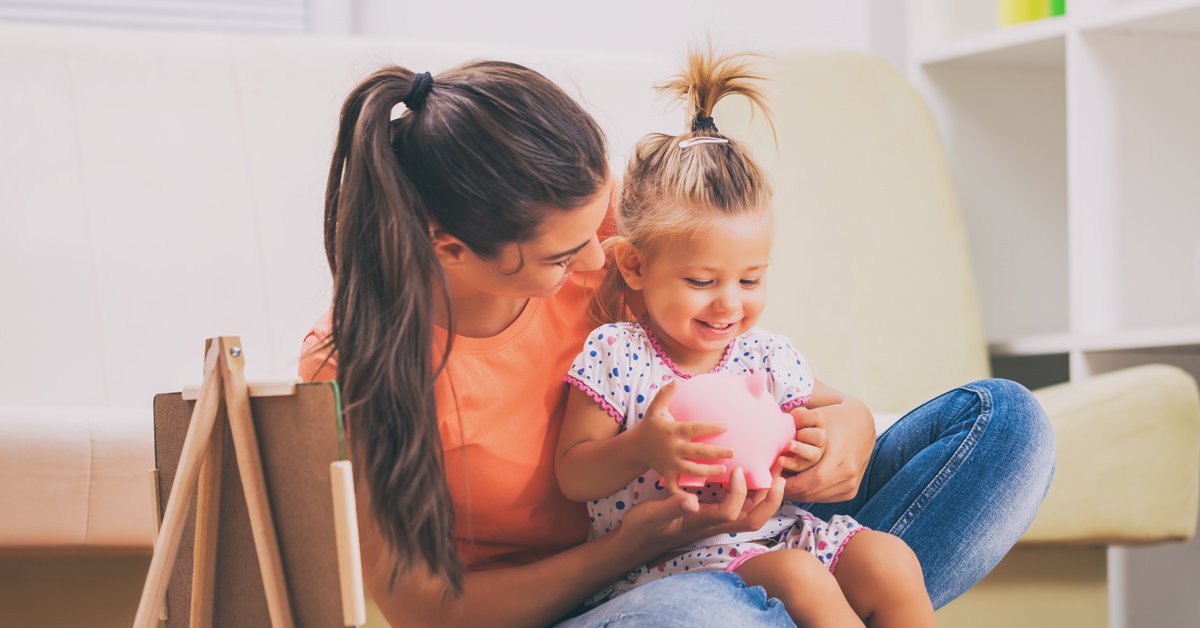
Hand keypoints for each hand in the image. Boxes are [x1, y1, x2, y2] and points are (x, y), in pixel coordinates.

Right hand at [614, 468, 785, 558]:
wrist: (635, 541)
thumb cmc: (642, 528)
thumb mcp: (651, 515)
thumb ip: (671, 507)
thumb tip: (691, 500)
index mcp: (700, 523)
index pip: (731, 513)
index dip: (739, 492)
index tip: (737, 469)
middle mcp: (713, 524)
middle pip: (753, 519)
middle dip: (771, 499)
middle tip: (779, 474)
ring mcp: (714, 521)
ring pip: (750, 514)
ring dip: (766, 495)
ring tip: (773, 471)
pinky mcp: (711, 516)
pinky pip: (740, 507)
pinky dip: (752, 492)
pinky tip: (750, 474)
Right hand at [631, 380, 731, 492]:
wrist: (634, 448)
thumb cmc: (649, 427)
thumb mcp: (654, 409)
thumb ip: (665, 395)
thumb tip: (677, 380)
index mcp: (672, 431)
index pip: (694, 429)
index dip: (710, 427)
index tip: (726, 427)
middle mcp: (672, 448)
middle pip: (697, 451)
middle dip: (715, 452)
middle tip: (732, 452)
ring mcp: (669, 463)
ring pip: (691, 469)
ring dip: (707, 471)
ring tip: (722, 470)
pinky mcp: (666, 474)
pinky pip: (676, 486)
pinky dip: (685, 493)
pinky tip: (699, 498)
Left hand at [783, 401, 873, 502]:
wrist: (863, 423)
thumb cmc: (835, 418)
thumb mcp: (816, 417)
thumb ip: (796, 427)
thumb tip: (775, 439)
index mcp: (841, 455)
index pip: (813, 479)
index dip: (791, 482)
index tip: (773, 477)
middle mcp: (849, 472)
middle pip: (813, 491)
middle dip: (790, 490)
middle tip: (772, 483)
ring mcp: (851, 484)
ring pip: (817, 497)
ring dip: (797, 494)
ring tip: (779, 485)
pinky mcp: (851, 491)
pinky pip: (825, 498)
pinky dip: (808, 494)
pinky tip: (795, 487)